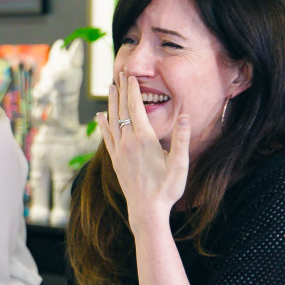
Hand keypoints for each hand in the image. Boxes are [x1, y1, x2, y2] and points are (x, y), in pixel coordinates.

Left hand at [98, 71, 189, 231]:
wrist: (147, 210)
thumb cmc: (167, 189)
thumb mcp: (180, 164)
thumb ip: (182, 139)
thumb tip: (184, 116)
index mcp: (144, 139)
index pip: (135, 108)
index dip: (132, 91)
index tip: (131, 77)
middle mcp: (128, 142)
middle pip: (122, 110)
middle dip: (121, 91)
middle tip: (120, 74)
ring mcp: (119, 151)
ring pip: (112, 121)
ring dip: (111, 103)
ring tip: (110, 88)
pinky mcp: (115, 160)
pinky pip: (106, 137)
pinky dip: (103, 124)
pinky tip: (99, 116)